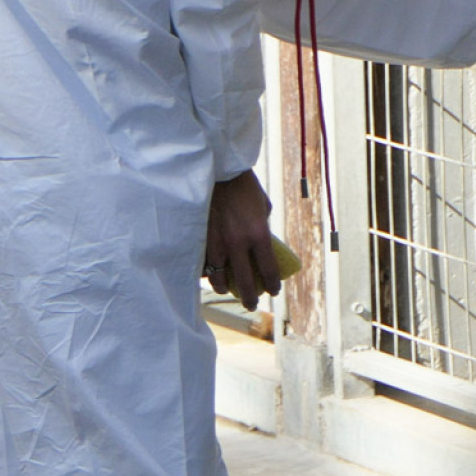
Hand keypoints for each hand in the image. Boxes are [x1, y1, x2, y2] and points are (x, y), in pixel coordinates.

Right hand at [203, 170, 280, 310]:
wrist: (219, 171)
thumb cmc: (245, 186)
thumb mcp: (262, 206)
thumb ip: (263, 226)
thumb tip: (264, 240)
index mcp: (258, 234)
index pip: (269, 270)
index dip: (272, 285)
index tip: (273, 291)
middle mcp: (239, 243)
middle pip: (245, 282)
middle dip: (250, 298)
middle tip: (252, 304)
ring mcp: (218, 243)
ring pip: (219, 277)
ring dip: (224, 287)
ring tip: (227, 290)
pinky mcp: (202, 239)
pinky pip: (205, 264)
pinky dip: (208, 271)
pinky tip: (210, 274)